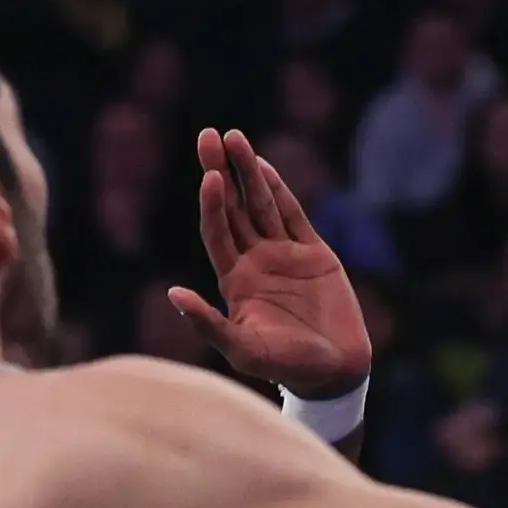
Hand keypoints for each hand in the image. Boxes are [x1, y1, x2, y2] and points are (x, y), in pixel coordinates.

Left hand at [167, 128, 373, 400]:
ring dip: (249, 171)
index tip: (211, 178)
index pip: (217, 231)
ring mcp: (284, 254)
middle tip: (209, 136)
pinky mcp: (314, 254)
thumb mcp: (242, 349)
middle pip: (234, 207)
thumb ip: (208, 322)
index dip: (213, 204)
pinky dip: (279, 189)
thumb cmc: (285, 367)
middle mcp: (255, 261)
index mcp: (235, 280)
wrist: (334, 371)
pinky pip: (292, 214)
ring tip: (234, 137)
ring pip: (262, 203)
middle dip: (222, 171)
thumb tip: (172, 293)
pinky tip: (264, 166)